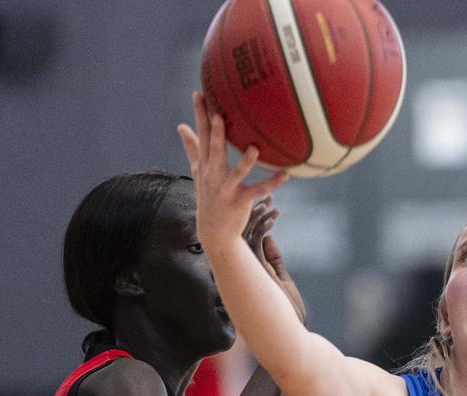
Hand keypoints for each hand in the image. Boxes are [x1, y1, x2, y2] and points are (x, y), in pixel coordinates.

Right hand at [177, 91, 288, 253]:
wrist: (213, 231)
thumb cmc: (208, 196)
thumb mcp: (198, 171)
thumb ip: (192, 148)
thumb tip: (181, 126)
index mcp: (204, 165)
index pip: (200, 135)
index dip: (200, 115)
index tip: (199, 93)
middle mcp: (213, 175)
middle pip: (214, 150)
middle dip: (215, 133)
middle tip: (218, 114)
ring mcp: (226, 189)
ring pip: (236, 173)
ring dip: (245, 162)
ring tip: (255, 148)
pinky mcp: (240, 202)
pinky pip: (258, 191)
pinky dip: (272, 183)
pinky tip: (285, 174)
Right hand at [244, 197, 306, 323]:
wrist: (288, 329)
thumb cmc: (287, 308)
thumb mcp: (281, 278)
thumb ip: (273, 258)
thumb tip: (268, 238)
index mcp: (250, 266)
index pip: (247, 236)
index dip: (255, 218)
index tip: (267, 203)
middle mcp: (245, 265)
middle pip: (242, 231)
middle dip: (253, 211)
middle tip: (266, 195)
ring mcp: (249, 266)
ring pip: (247, 232)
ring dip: (260, 215)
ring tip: (272, 202)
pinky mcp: (256, 267)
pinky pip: (256, 241)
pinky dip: (265, 226)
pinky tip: (274, 216)